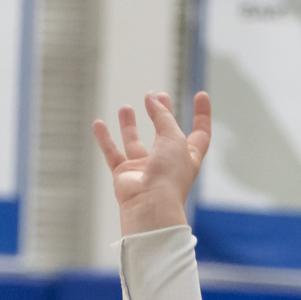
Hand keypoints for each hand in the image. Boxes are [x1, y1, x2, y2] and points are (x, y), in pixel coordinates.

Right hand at [91, 91, 211, 235]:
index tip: (200, 94)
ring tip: (125, 107)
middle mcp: (168, 163)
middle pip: (165, 134)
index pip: (200, 133)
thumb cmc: (169, 175)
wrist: (149, 205)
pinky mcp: (125, 175)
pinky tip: (98, 123)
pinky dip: (105, 139)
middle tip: (158, 95)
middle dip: (162, 115)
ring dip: (130, 126)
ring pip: (135, 143)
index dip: (202, 114)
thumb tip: (152, 98)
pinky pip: (112, 154)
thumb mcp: (173, 138)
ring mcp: (145, 170)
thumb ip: (162, 116)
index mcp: (188, 156)